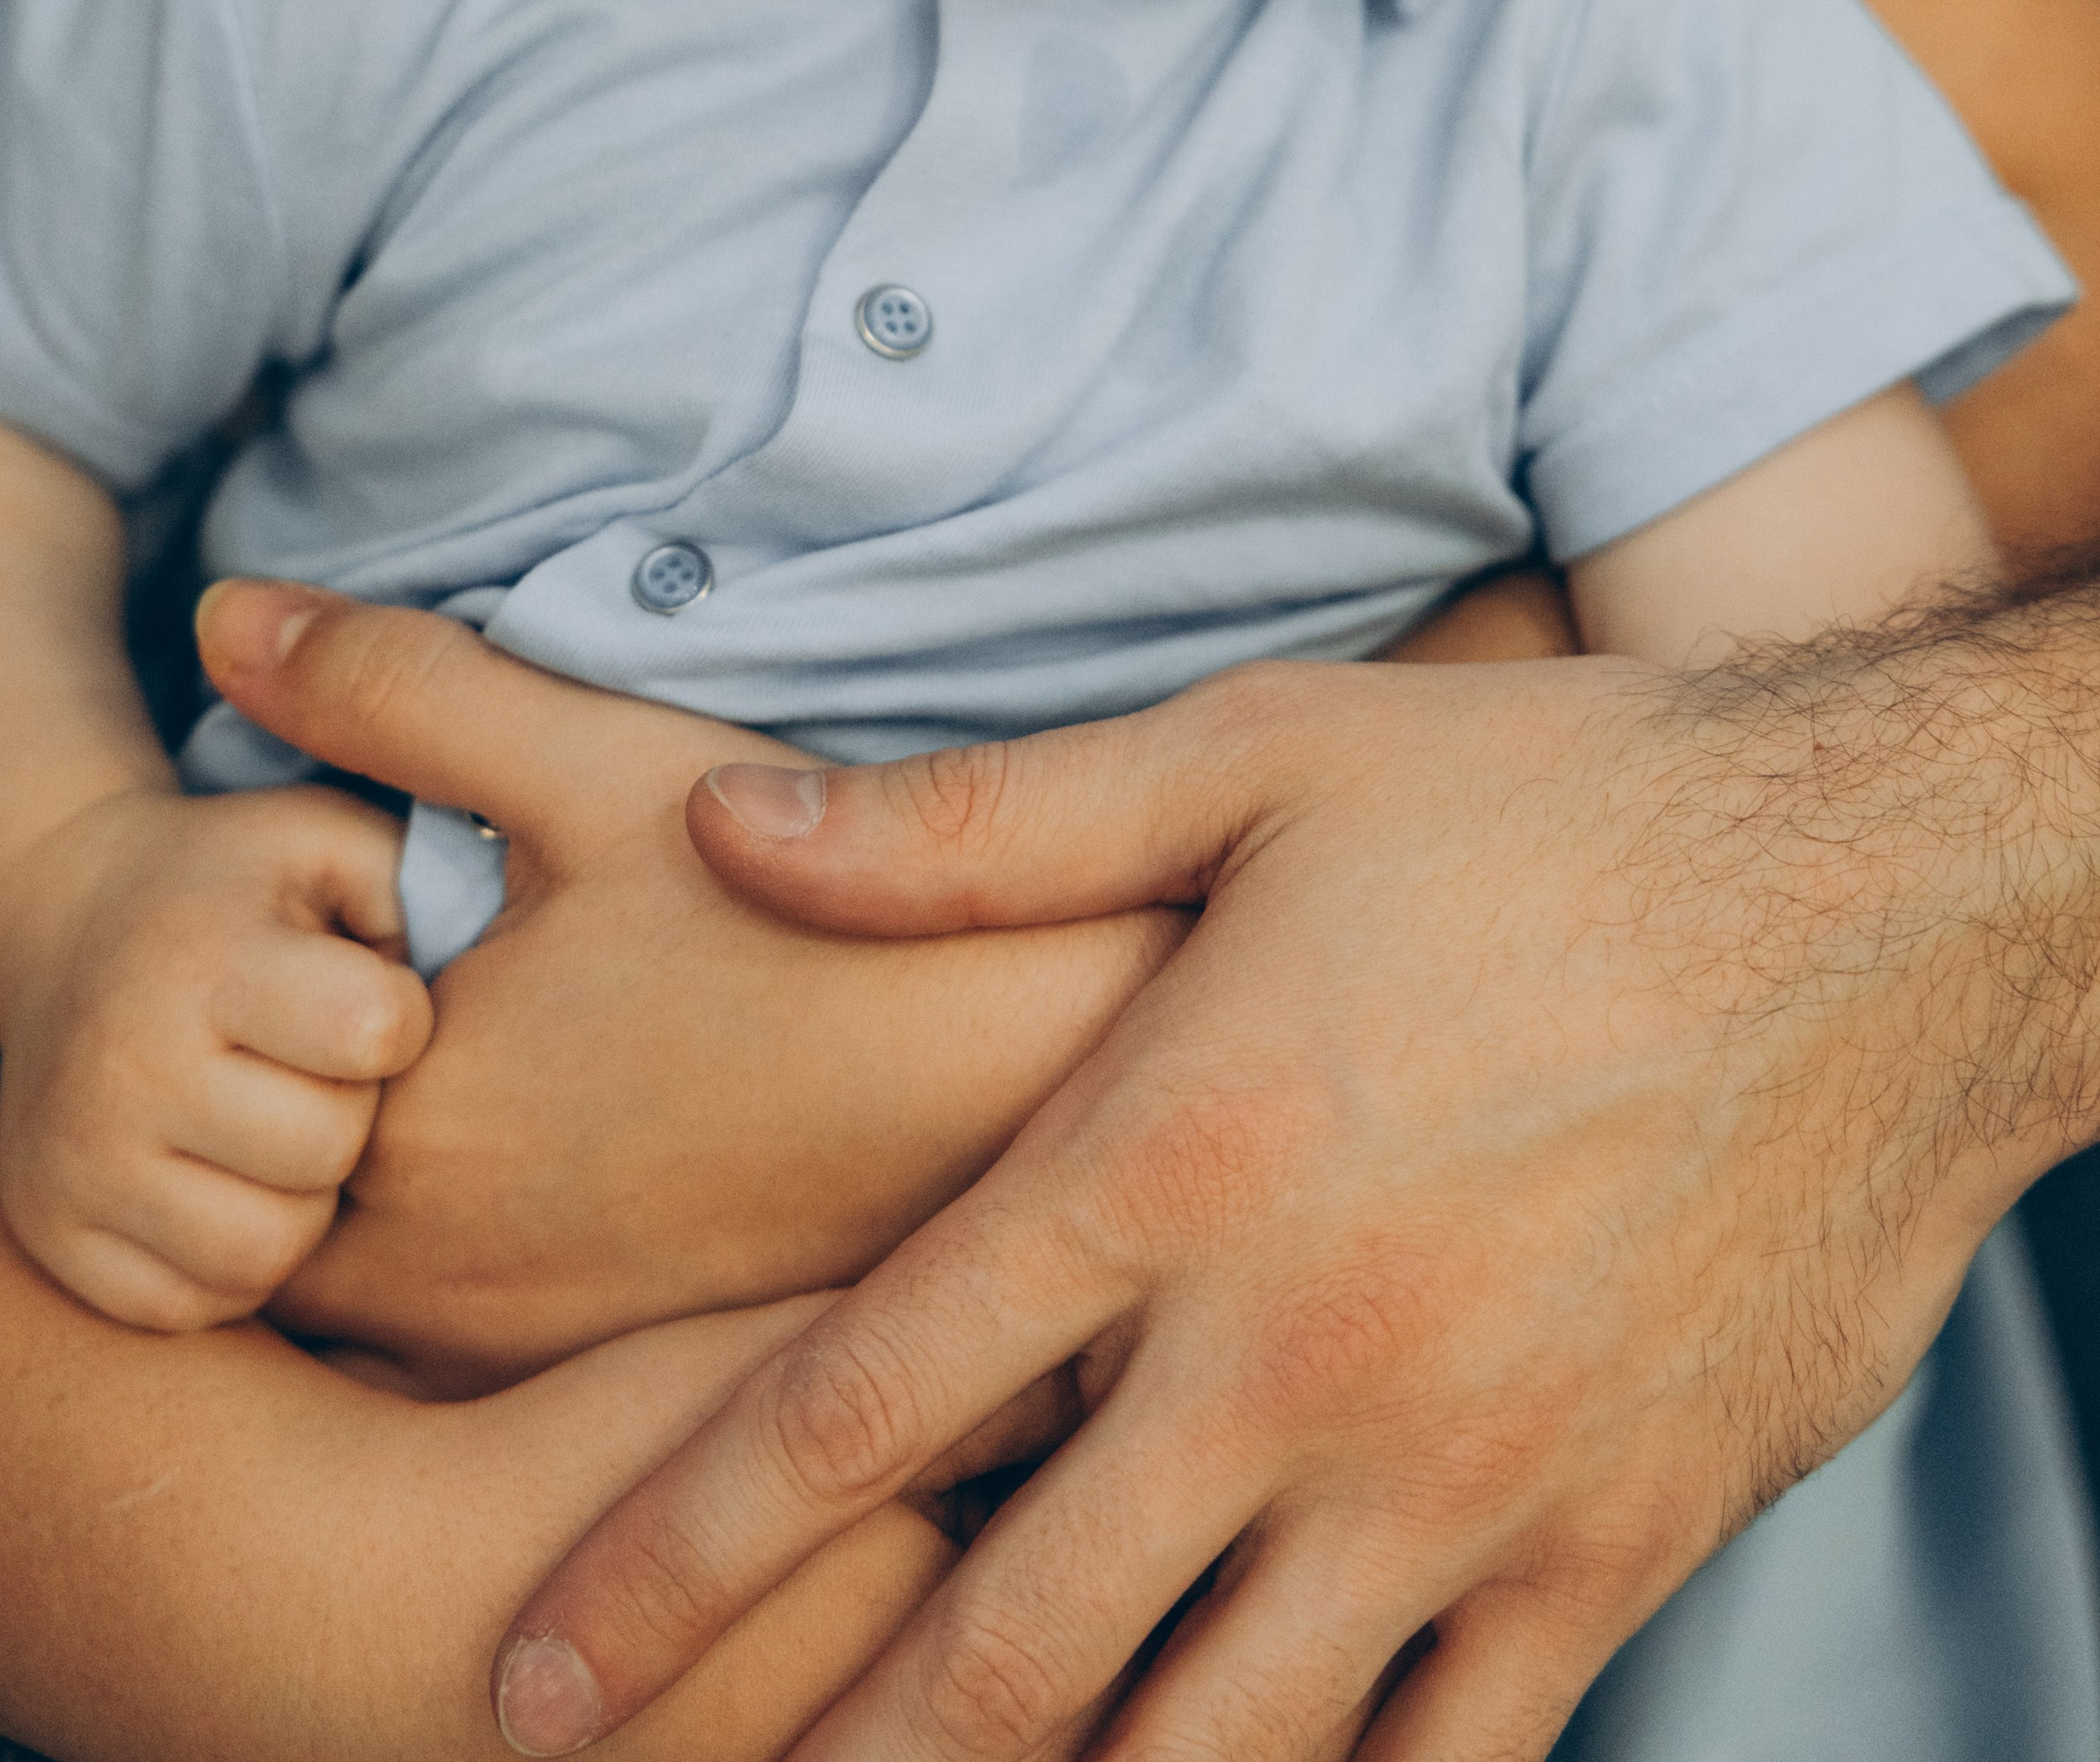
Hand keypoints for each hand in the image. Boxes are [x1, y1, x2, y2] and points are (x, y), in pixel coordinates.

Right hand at [0, 779, 430, 1330]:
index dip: (400, 1017)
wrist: (64, 922)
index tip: (369, 993)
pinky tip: (230, 1182)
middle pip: (325, 1151)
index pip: (371, 1032)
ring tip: (279, 1129)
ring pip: (262, 1254)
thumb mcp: (326, 838)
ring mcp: (78, 1163)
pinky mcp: (53, 1237)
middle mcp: (124, 1066)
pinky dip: (232, 1261)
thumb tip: (483, 980)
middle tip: (318, 1069)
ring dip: (301, 1202)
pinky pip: (194, 1305)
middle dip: (351, 1112)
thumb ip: (417, 883)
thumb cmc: (236, 886)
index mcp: (203, 956)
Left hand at [195, 583, 1183, 1392]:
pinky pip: (460, 1344)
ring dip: (371, 1192)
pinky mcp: (621, 1372)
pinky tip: (565, 1146)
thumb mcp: (594, 761)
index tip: (325, 924)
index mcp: (409, 1127)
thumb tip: (215, 614)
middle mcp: (445, 1277)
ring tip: (480, 1063)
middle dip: (278, 1104)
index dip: (235, 1000)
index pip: (201, 1095)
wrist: (1032, 1071)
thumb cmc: (817, 913)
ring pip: (355, 1289)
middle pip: (259, 1205)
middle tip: (388, 989)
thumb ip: (395, 690)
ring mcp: (535, 1346)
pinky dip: (465, 1257)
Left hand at [489, 650, 2042, 1761]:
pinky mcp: (1612, 1549)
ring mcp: (1462, 1484)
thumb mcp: (1253, 758)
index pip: (859, 1406)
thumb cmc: (1552, 807)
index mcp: (1175, 1159)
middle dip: (824, 1760)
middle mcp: (1296, 1358)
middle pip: (1002, 1649)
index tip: (535, 1671)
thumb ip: (973, 828)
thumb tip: (730, 833)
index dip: (668, 1562)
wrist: (1885, 898)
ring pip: (1201, 1755)